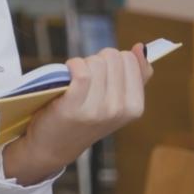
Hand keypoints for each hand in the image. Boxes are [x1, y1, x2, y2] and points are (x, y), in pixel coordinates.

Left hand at [4, 45, 152, 185]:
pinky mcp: (73, 107)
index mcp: (135, 107)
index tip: (102, 75)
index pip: (130, 60)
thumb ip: (134, 77)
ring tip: (74, 80)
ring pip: (96, 62)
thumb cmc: (84, 118)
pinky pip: (80, 71)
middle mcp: (119, 110)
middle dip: (97, 61)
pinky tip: (67, 72)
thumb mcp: (115, 102)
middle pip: (112, 57)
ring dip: (82, 64)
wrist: (53, 145)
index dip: (112, 61)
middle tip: (86, 79)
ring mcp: (97, 110)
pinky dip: (72, 65)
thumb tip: (140, 48)